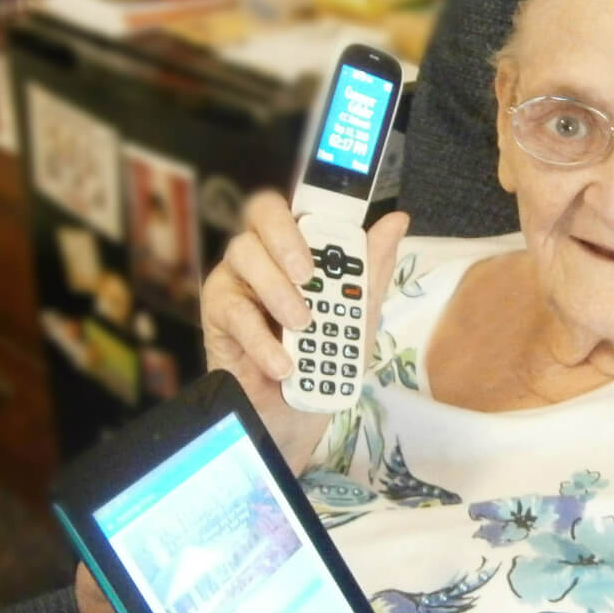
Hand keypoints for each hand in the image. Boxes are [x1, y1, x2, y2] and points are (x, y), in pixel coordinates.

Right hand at [201, 190, 408, 471]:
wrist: (295, 414)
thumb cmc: (325, 358)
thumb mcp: (361, 316)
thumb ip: (373, 269)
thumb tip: (396, 220)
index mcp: (298, 246)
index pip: (297, 204)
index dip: (307, 198)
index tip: (326, 220)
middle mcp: (264, 253)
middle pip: (262, 212)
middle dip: (287, 238)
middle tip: (309, 274)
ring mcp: (236, 280)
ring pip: (243, 254)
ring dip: (277, 290)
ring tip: (303, 325)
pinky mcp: (217, 314)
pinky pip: (233, 311)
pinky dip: (263, 339)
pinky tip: (283, 362)